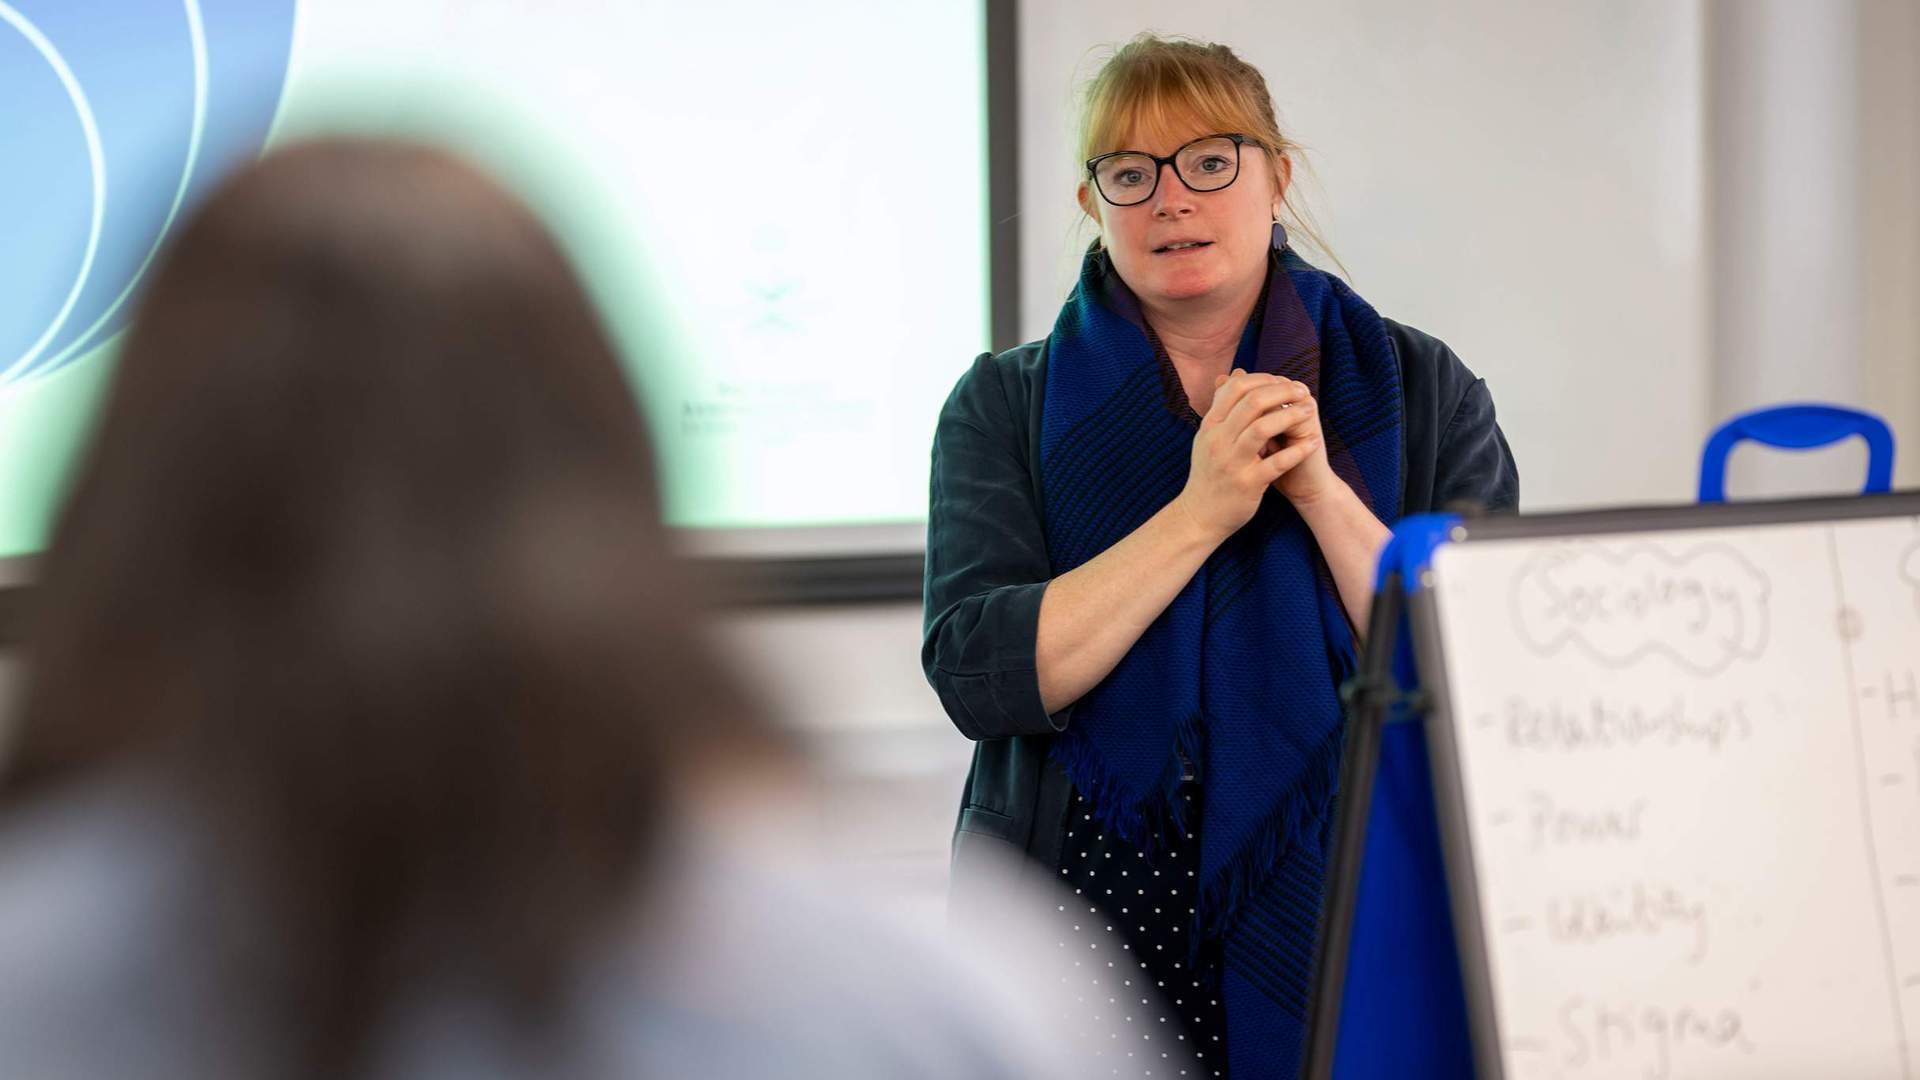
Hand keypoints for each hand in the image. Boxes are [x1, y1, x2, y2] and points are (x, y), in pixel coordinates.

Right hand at [1172, 369, 1321, 542]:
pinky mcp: (1248, 484)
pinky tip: (1312, 443)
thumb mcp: (1208, 436)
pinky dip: (1297, 451)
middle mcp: (1218, 440)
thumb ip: (1223, 405)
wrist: (1199, 516)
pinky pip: (1277, 463)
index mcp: (1210, 426)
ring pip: (1263, 428)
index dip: (1264, 379)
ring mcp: (1232, 463)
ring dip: (1291, 416)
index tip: (1283, 382)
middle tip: (1302, 392)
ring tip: (1309, 411)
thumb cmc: (1209, 473)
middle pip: (1252, 402)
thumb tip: (1236, 373)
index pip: (1236, 387)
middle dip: (1283, 392)